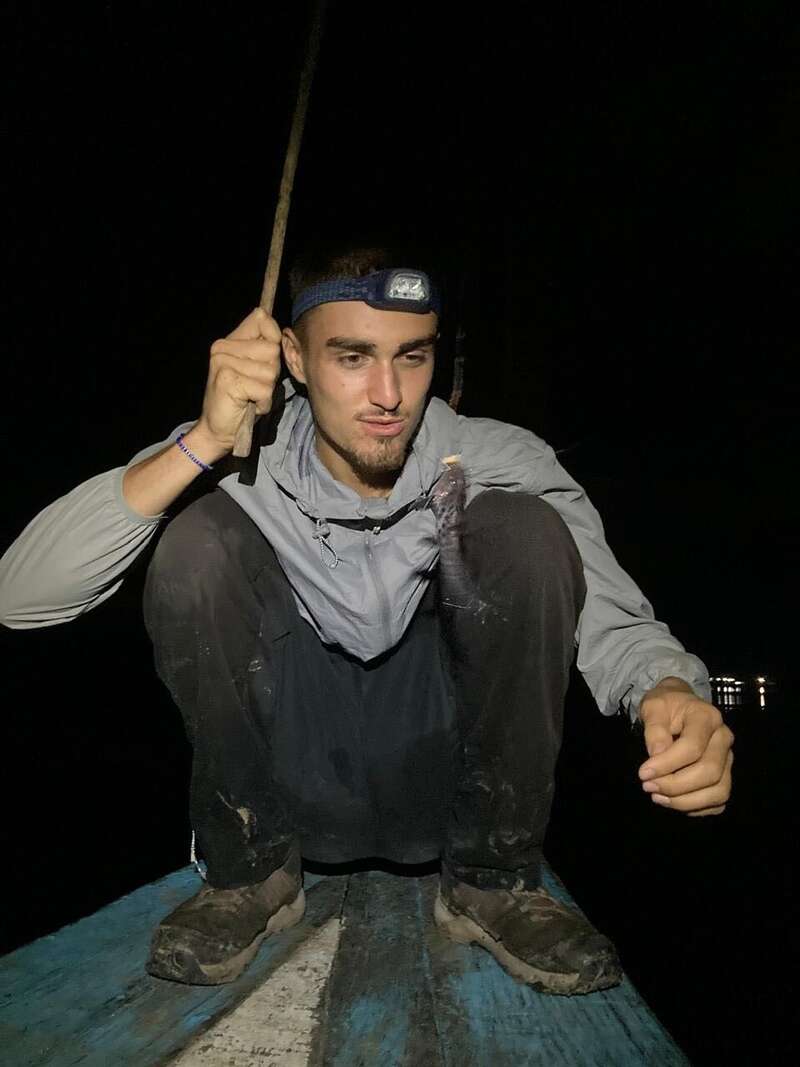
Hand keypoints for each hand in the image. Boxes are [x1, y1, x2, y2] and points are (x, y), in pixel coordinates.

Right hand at [193, 307, 281, 453]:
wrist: (217, 430)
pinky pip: (264, 389)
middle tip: (254, 386)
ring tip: (250, 396)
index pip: (261, 318)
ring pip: (270, 371)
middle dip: (271, 372)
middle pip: (272, 349)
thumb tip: (282, 333)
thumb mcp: (253, 370)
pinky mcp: (228, 380)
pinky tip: (248, 405)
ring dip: (266, 390)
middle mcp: (222, 348)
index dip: (273, 336)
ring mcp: (223, 363)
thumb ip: (262, 349)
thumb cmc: (240, 401)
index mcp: (228, 341)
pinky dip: (263, 402)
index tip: (266, 358)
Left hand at [637, 678, 733, 815]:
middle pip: (709, 772)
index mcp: (707, 717)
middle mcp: (724, 738)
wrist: (679, 705)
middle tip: (648, 786)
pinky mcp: (726, 775)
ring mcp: (728, 759)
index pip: (692, 747)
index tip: (643, 773)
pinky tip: (673, 800)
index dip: (667, 764)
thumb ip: (654, 729)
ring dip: (686, 801)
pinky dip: (696, 807)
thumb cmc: (666, 706)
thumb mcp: (653, 707)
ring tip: (658, 797)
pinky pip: (718, 801)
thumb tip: (657, 755)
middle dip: (676, 785)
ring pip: (719, 791)